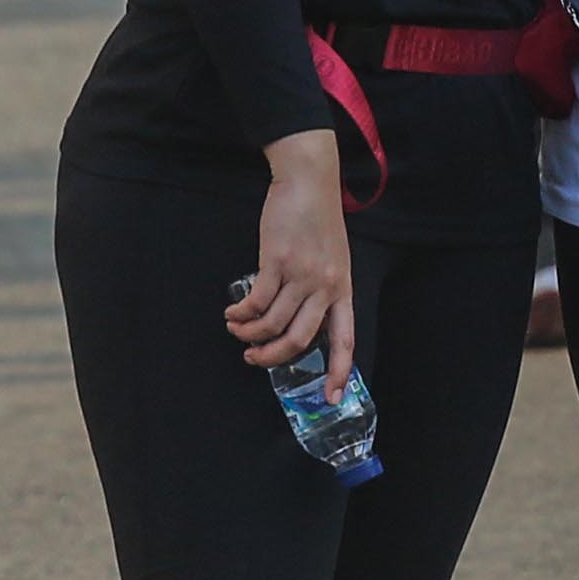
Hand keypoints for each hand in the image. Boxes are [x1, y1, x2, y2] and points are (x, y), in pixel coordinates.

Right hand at [230, 136, 356, 401]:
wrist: (308, 182)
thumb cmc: (318, 219)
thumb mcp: (331, 258)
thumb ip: (320, 288)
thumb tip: (297, 317)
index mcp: (342, 289)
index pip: (345, 339)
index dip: (340, 371)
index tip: (332, 397)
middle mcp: (324, 287)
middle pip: (300, 340)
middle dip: (274, 357)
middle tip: (254, 359)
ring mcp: (301, 275)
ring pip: (273, 323)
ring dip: (250, 334)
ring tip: (236, 330)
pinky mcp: (276, 261)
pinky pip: (256, 301)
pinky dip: (241, 312)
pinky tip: (233, 312)